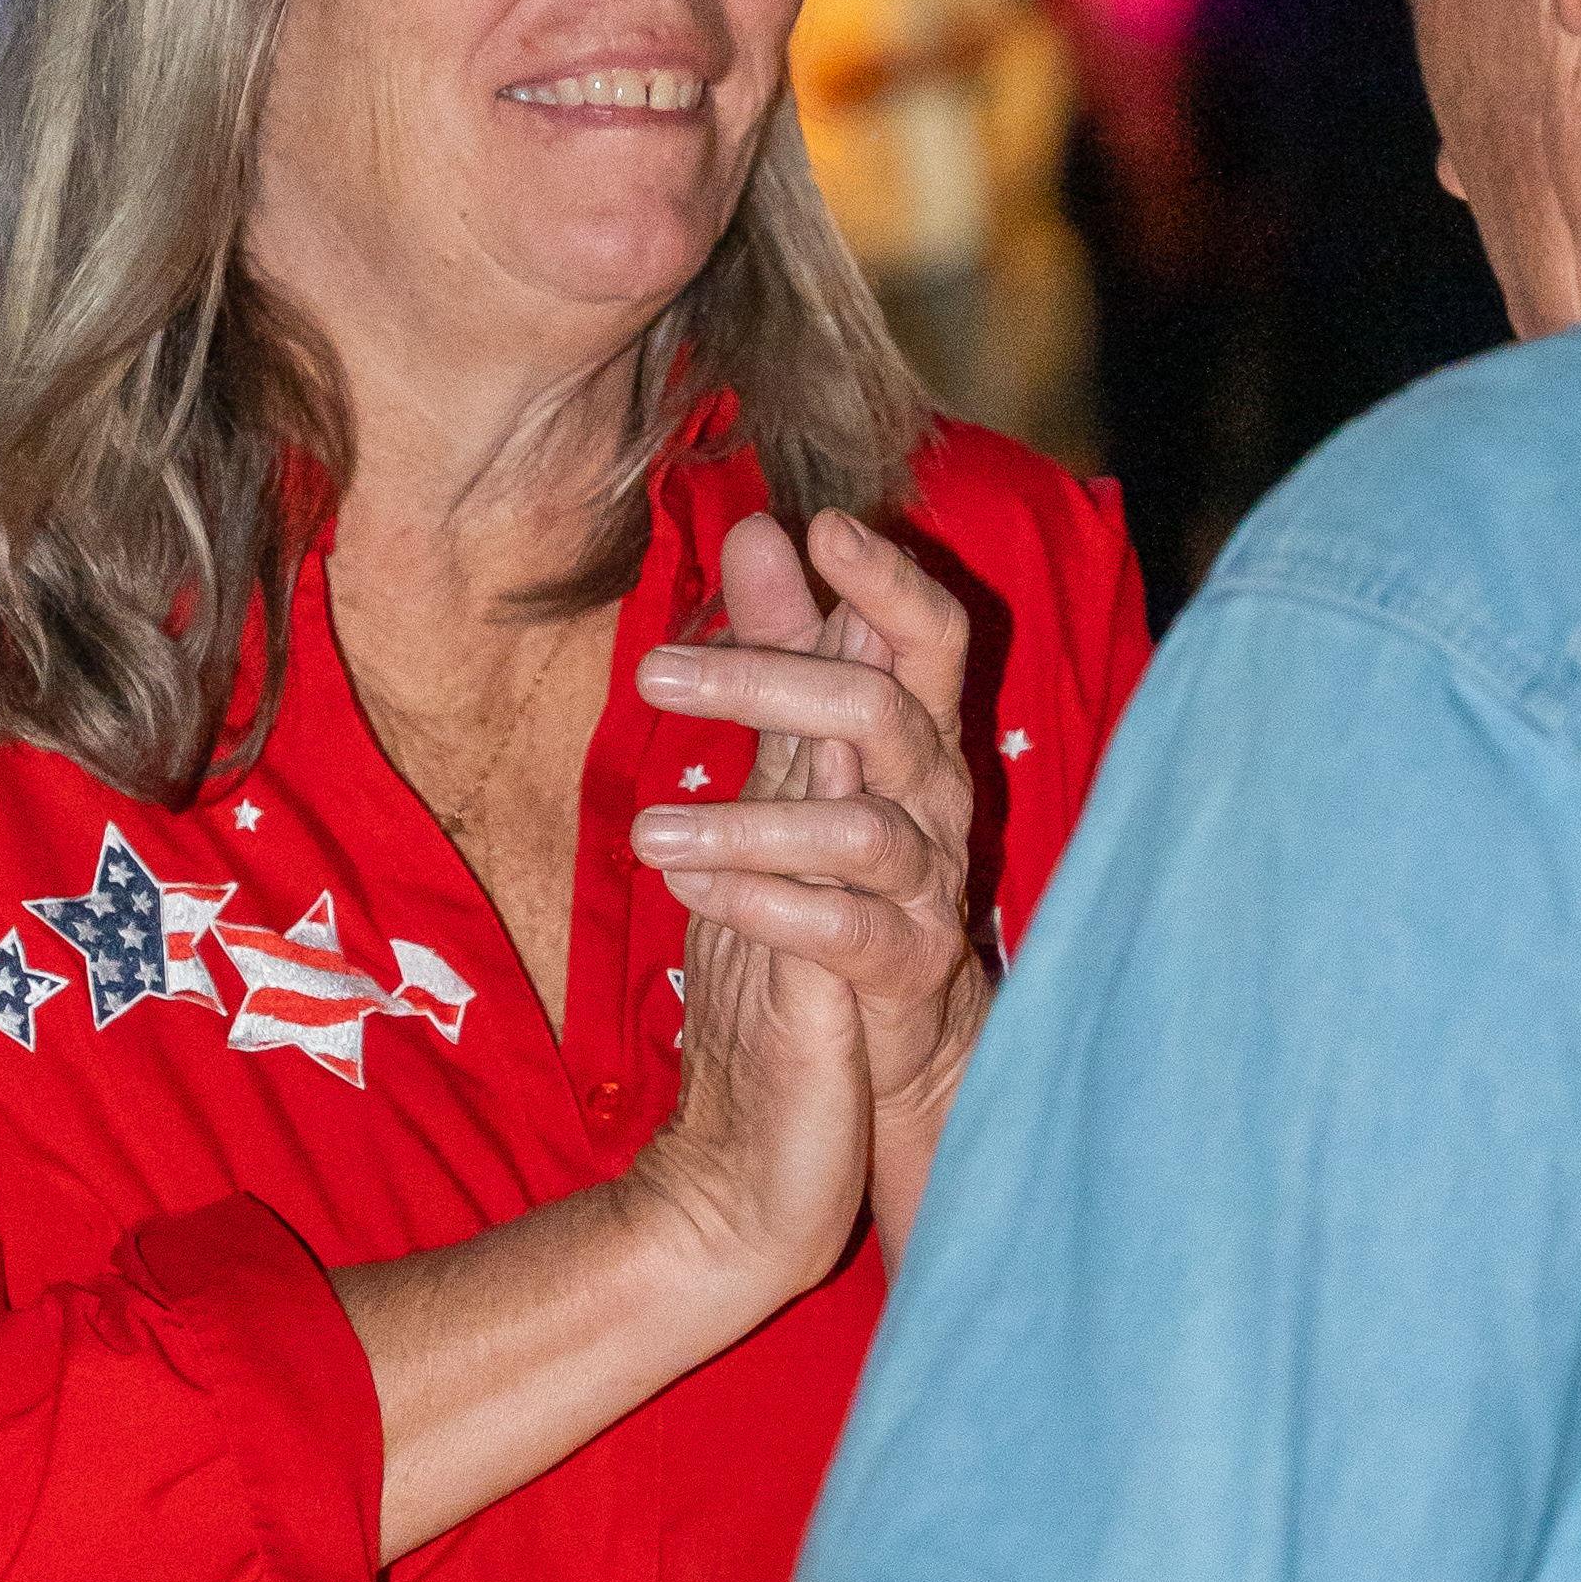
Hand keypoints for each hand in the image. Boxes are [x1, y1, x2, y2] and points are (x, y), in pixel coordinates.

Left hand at [630, 506, 993, 1253]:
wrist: (878, 1055)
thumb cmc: (838, 884)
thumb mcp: (804, 756)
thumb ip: (789, 646)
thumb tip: (758, 526)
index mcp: (915, 740)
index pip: (929, 639)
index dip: (890, 580)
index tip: (824, 526)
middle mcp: (937, 803)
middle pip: (879, 711)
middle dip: (768, 680)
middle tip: (651, 671)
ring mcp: (930, 889)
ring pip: (859, 828)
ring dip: (745, 820)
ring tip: (643, 831)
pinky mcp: (908, 970)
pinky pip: (845, 930)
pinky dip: (764, 904)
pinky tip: (687, 891)